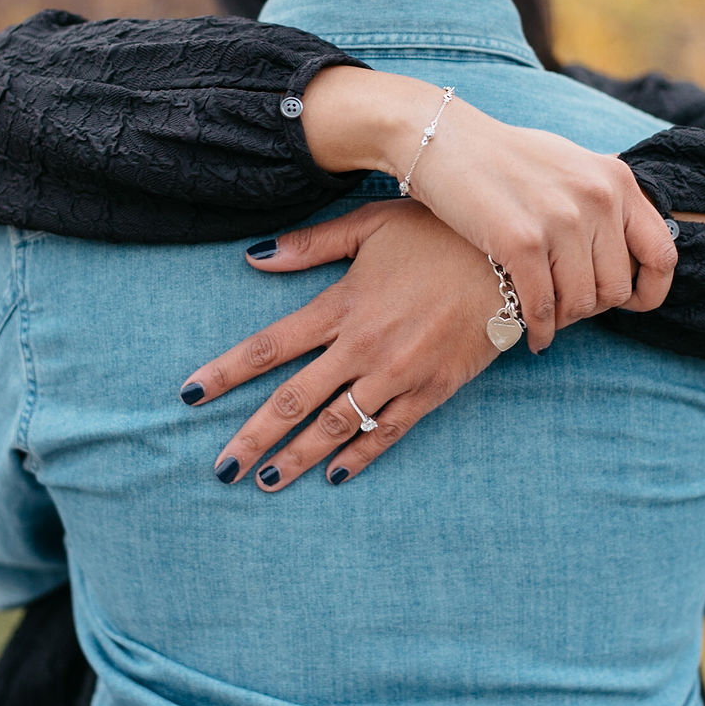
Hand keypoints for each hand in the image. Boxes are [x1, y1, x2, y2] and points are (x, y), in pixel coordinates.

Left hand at [182, 201, 501, 490]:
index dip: (226, 373)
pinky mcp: (434, 389)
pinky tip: (334, 476)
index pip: (269, 346)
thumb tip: (254, 256)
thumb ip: (310, 245)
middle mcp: (363, 346)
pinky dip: (360, 456)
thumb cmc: (439, 231)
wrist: (515, 258)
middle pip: (293, 400)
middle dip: (252, 437)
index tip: (189, 395)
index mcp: (342, 304)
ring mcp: (399, 373)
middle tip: (220, 467)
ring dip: (298, 457)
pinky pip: (390, 432)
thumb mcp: (371, 224)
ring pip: (337, 426)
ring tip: (265, 481)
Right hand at [300, 67, 678, 353]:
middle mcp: (598, 197)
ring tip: (544, 316)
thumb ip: (604, 199)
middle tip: (564, 307)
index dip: (650, 292)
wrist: (441, 137)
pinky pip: (543, 306)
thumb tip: (631, 246)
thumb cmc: (502, 158)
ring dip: (562, 319)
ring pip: (581, 303)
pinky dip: (537, 327)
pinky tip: (529, 332)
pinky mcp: (521, 240)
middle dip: (591, 307)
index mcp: (616, 179)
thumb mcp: (570, 164)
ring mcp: (561, 219)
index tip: (628, 304)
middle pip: (616, 288)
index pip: (662, 254)